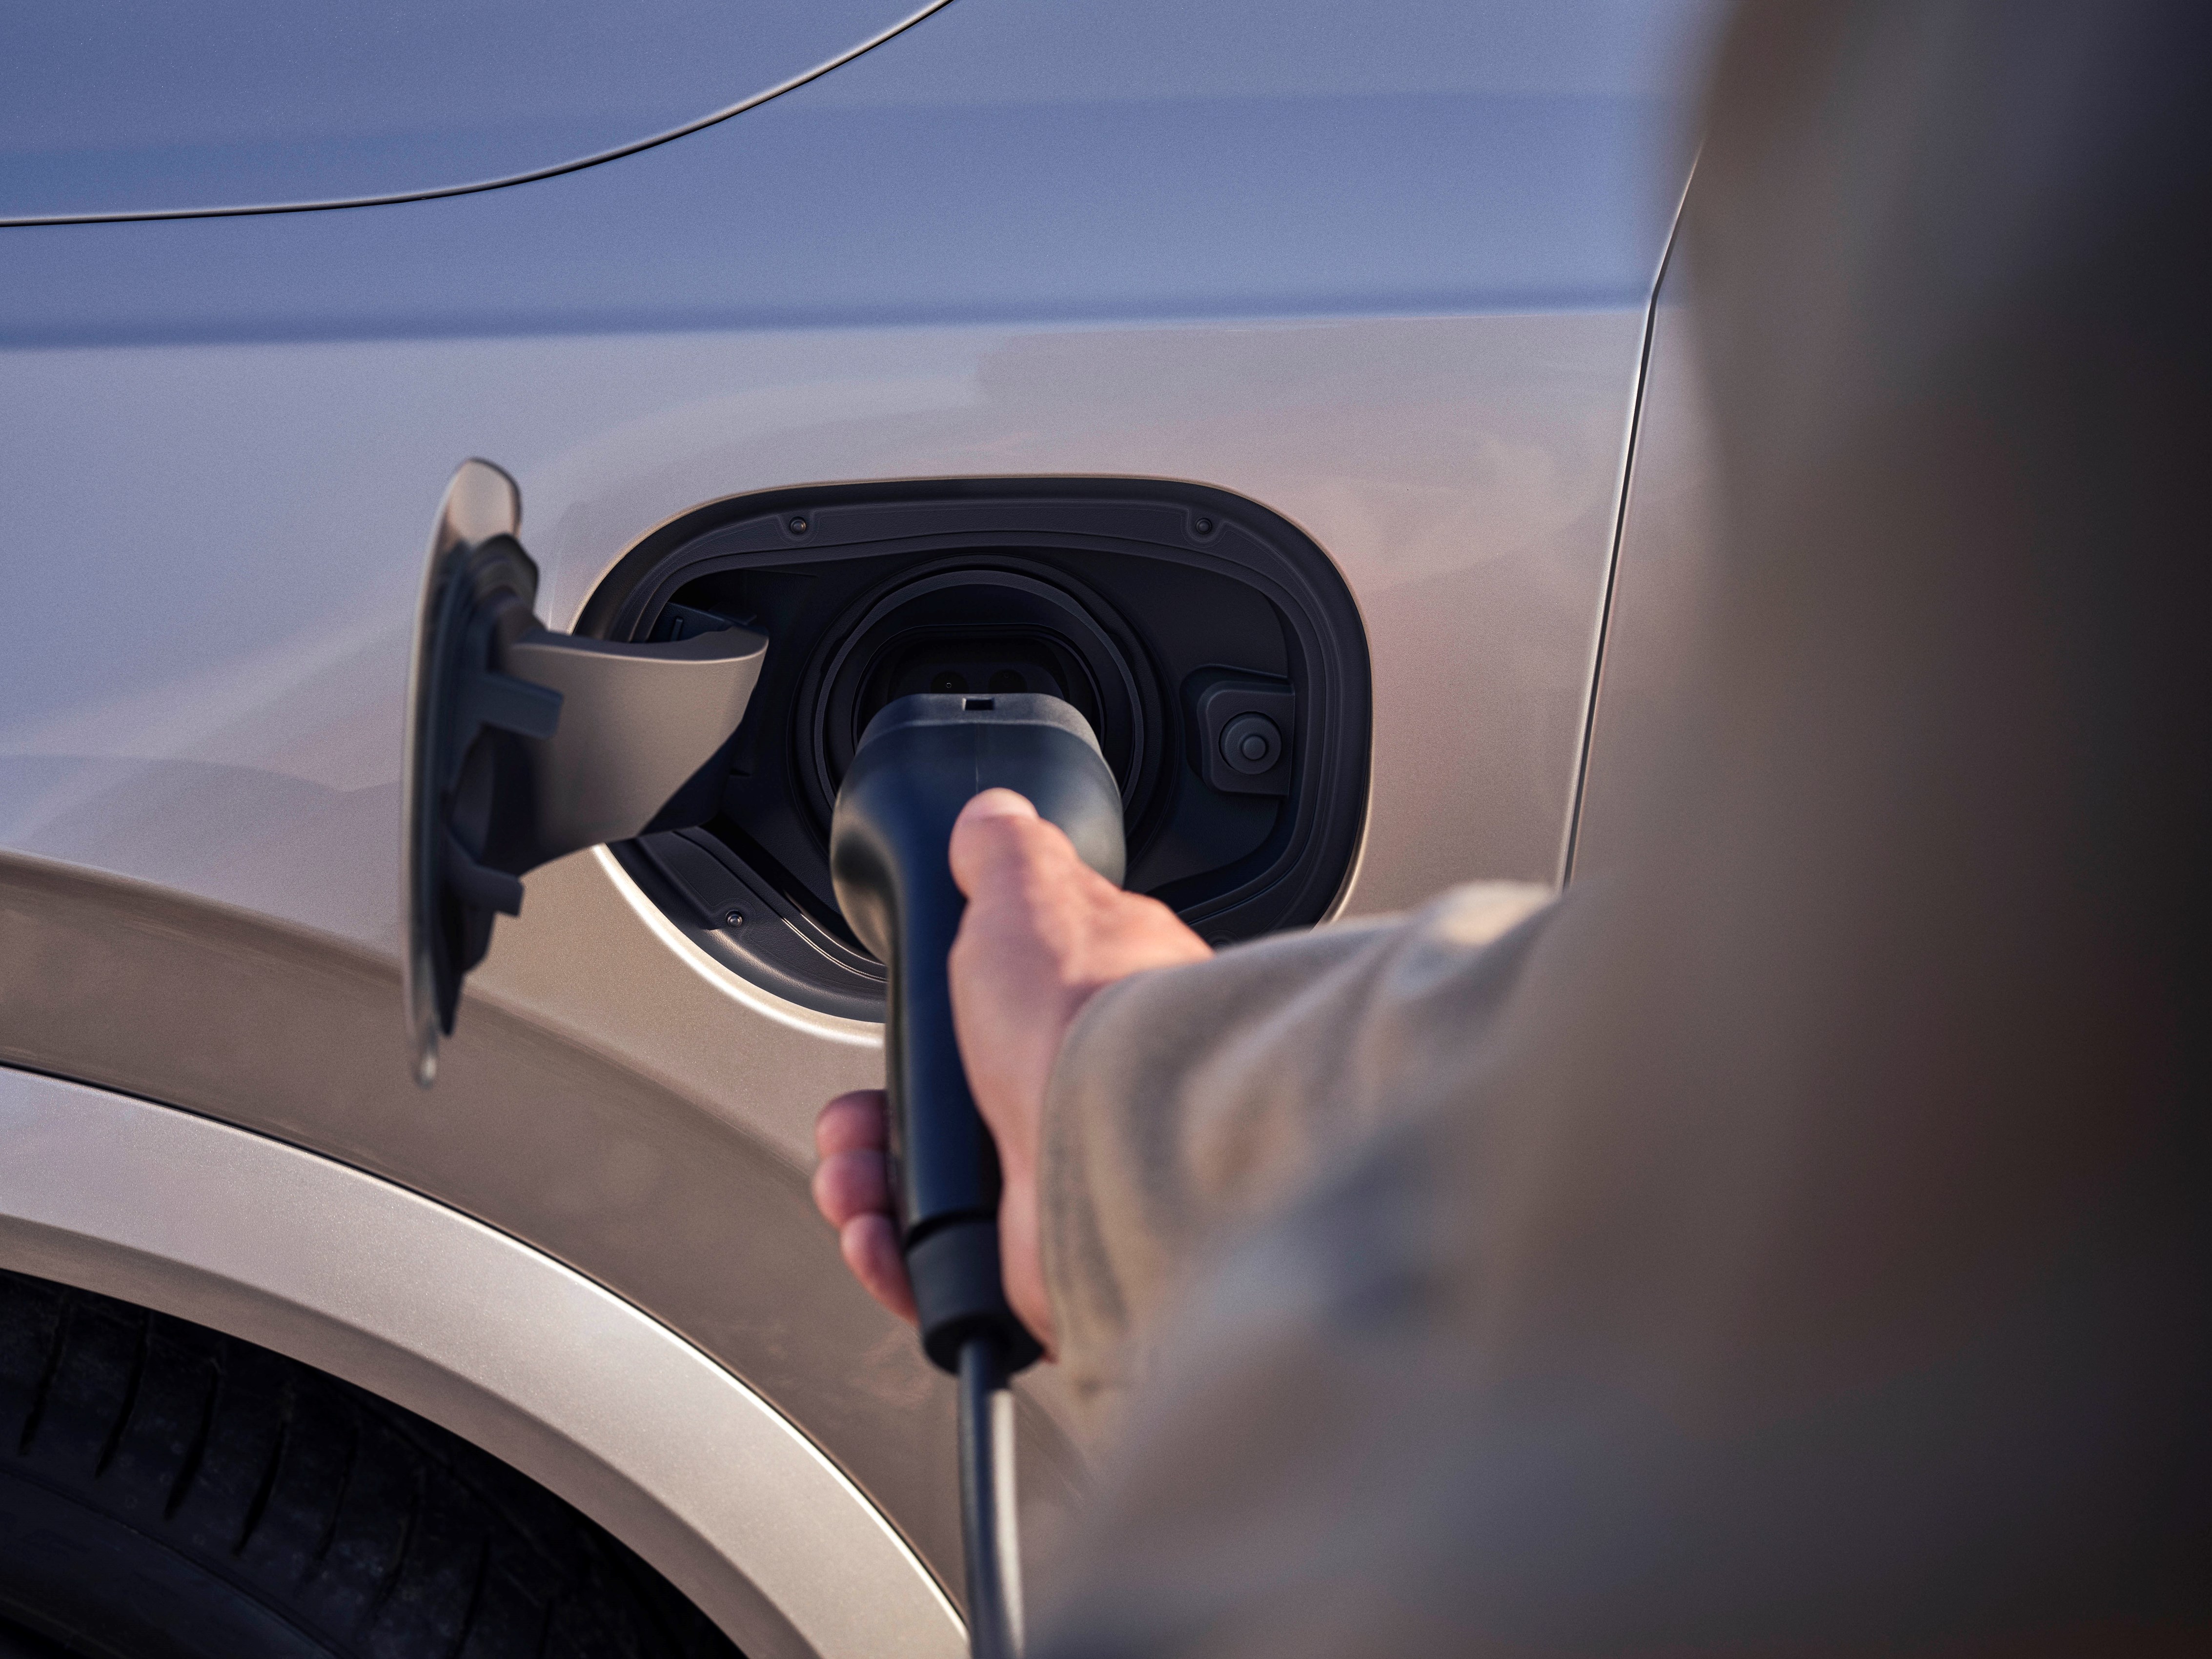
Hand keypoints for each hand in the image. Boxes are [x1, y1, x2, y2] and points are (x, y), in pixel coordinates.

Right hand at [812, 789, 1211, 1349]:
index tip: (896, 1034)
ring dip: (869, 1186)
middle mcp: (1084, 1104)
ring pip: (938, 1198)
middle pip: (952, 1118)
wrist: (1125, 1149)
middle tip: (853, 1122)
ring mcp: (1064, 1189)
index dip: (930, 1030)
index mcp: (1094, 1012)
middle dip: (874, 1119)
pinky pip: (946, 1276)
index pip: (999, 1019)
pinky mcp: (1043, 1267)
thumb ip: (1005, 855)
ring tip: (854, 1181)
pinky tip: (879, 1235)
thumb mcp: (1031, 892)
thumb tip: (994, 817)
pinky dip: (896, 1259)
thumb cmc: (1091, 1019)